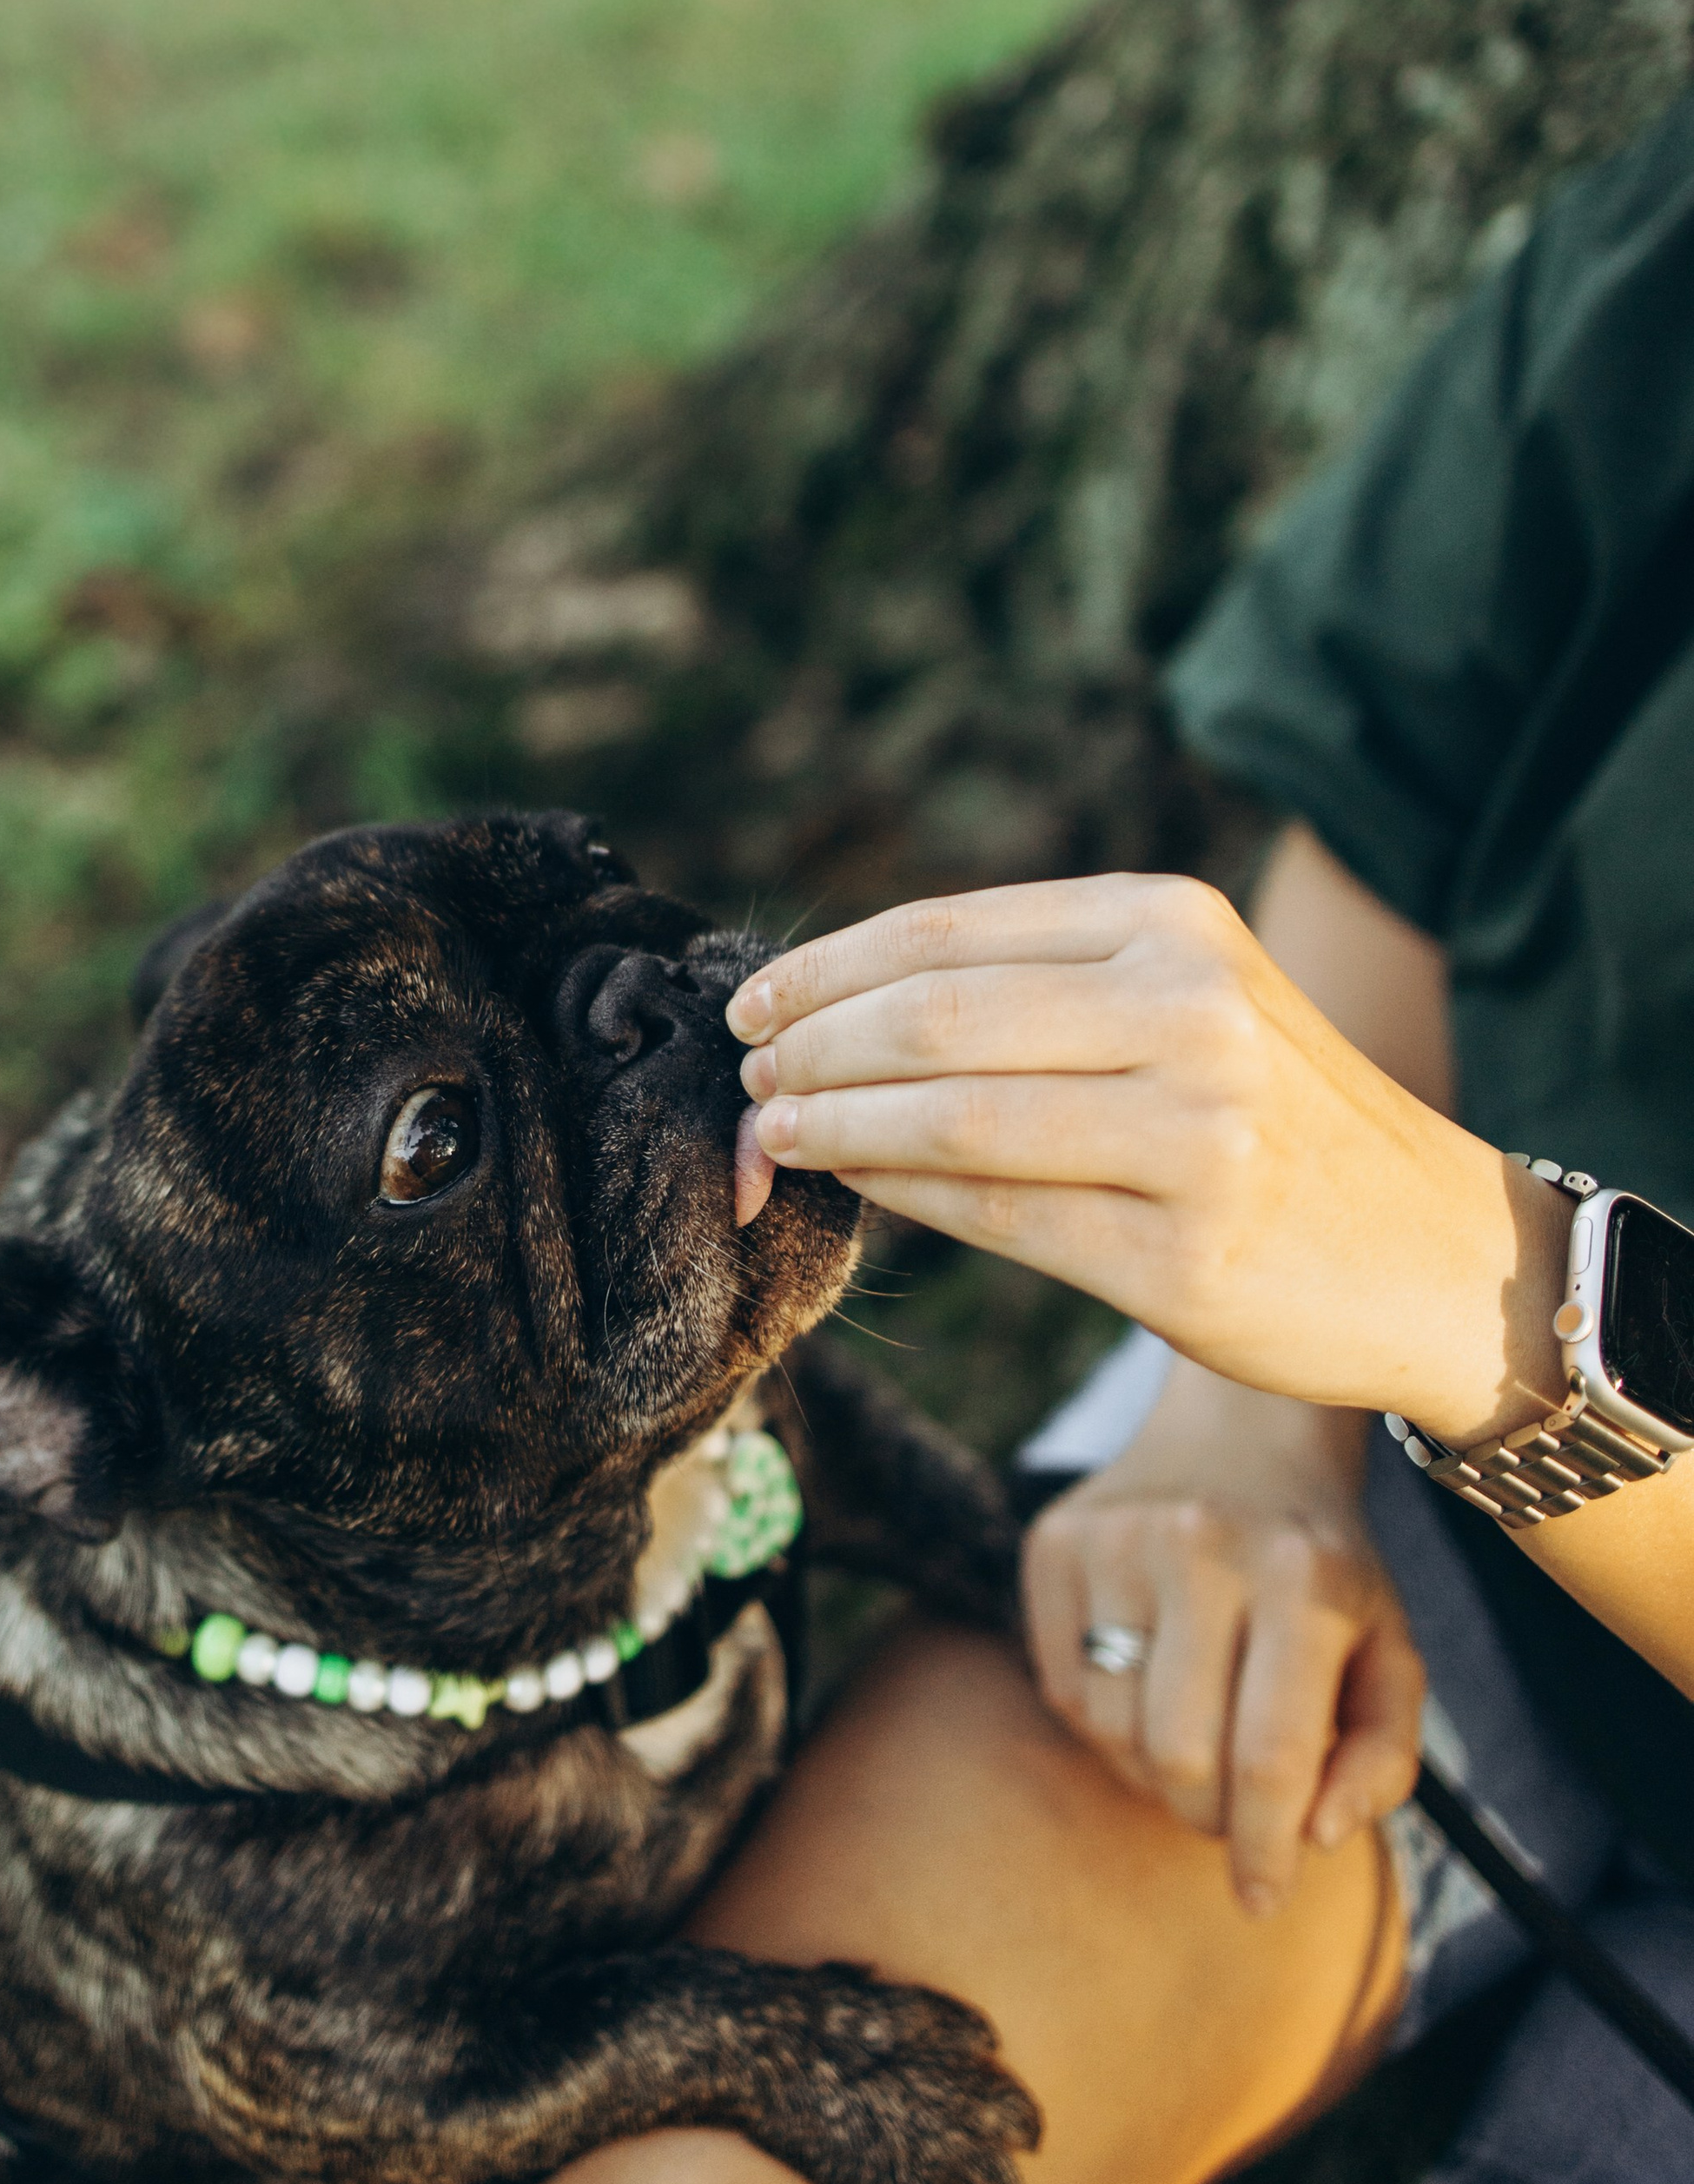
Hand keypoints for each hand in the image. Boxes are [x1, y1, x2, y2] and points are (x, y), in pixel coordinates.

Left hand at [727, 873, 1570, 1446]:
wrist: (1438, 1254)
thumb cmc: (1276, 1122)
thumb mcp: (1189, 1002)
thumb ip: (1040, 987)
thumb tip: (833, 1007)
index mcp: (1173, 925)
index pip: (946, 932)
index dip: (824, 968)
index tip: (749, 1002)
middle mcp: (1190, 1013)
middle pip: (932, 1019)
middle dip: (810, 1047)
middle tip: (745, 1074)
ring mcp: (1194, 1137)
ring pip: (949, 1118)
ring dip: (834, 1126)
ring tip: (770, 1132)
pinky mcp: (1183, 1258)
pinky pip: (995, 1219)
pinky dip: (900, 1198)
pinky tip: (855, 1188)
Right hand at [1023, 1372, 1424, 1913]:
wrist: (1243, 1431)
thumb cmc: (1324, 1569)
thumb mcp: (1388, 1650)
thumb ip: (1382, 1756)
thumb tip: (1317, 1835)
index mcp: (1306, 1579)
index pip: (1271, 1757)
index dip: (1264, 1850)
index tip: (1262, 1898)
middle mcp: (1204, 1546)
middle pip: (1182, 1758)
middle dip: (1209, 1817)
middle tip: (1232, 1812)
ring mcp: (1117, 1537)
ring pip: (1113, 1732)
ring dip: (1154, 1775)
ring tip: (1195, 1746)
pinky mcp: (1054, 1540)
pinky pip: (1062, 1688)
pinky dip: (1105, 1724)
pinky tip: (1145, 1693)